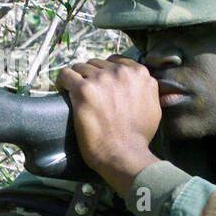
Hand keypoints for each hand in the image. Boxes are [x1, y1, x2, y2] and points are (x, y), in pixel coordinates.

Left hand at [54, 55, 160, 193]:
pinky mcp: (83, 89)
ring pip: (81, 67)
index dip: (106, 72)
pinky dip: (62, 81)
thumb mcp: (154, 107)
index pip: (116, 61)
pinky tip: (62, 90)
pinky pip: (65, 74)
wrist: (123, 153)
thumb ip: (147, 89)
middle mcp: (121, 72)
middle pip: (97, 64)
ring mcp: (101, 79)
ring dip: (77, 79)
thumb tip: (144, 83)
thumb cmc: (138, 136)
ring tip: (75, 94)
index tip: (101, 84)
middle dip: (92, 76)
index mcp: (139, 74)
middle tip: (90, 93)